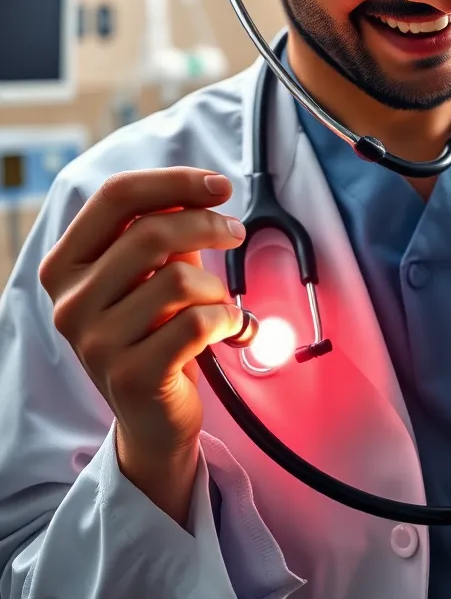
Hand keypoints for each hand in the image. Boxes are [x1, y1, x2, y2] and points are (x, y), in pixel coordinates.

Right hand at [40, 168, 245, 525]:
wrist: (153, 417)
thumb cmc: (158, 331)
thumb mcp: (154, 272)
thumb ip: (166, 230)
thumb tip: (200, 189)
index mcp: (67, 265)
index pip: (116, 197)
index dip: (175, 181)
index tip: (221, 186)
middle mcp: (69, 302)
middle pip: (151, 232)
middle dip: (208, 225)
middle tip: (235, 232)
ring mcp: (95, 342)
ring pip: (180, 280)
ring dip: (215, 287)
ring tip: (216, 306)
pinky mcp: (131, 376)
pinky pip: (199, 322)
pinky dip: (226, 320)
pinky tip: (225, 331)